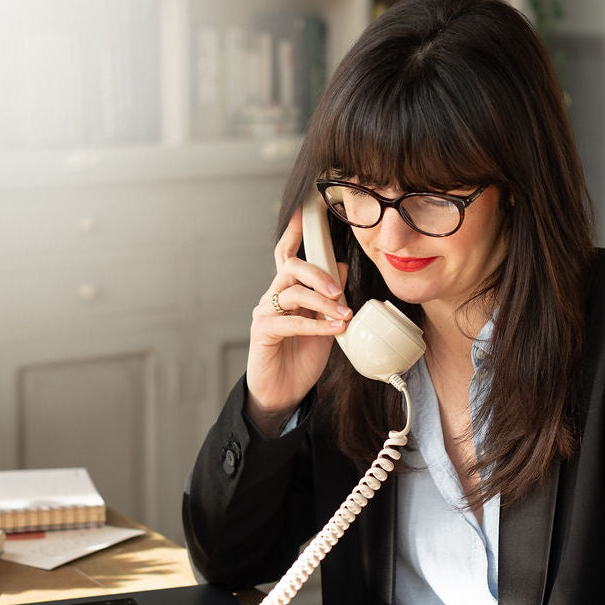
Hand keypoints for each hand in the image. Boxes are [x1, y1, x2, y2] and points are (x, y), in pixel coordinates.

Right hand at [244, 207, 352, 433]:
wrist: (283, 393)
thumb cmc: (301, 359)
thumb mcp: (324, 324)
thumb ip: (330, 298)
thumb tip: (343, 269)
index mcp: (287, 292)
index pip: (288, 256)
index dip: (295, 233)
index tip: (304, 211)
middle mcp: (273, 297)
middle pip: (291, 268)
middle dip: (318, 272)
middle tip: (340, 288)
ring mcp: (264, 313)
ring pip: (292, 292)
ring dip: (323, 302)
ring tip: (343, 313)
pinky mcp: (262, 332)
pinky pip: (290, 321)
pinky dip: (316, 324)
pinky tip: (334, 328)